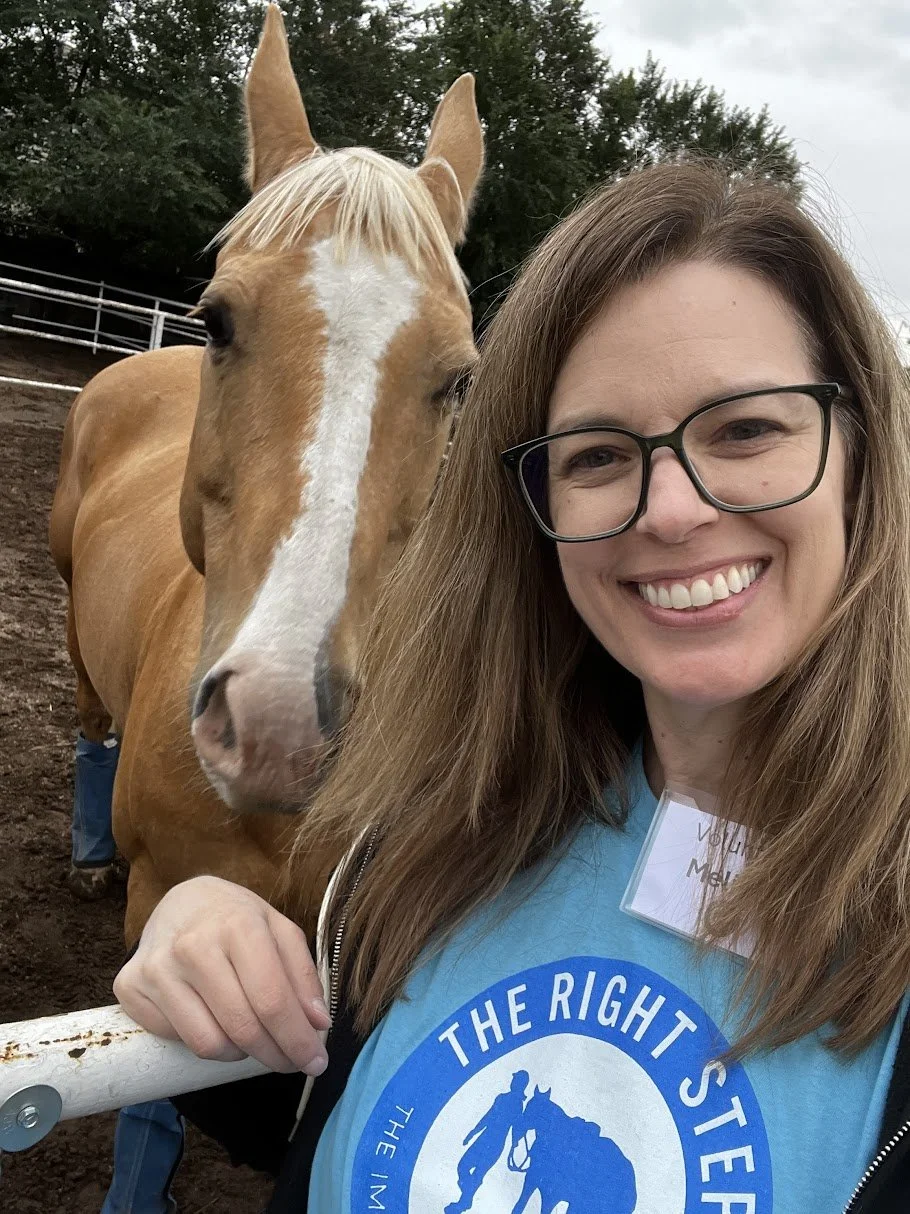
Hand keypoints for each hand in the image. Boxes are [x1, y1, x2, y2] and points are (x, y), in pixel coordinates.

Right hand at [113, 875, 330, 1074]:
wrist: (180, 901)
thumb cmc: (236, 918)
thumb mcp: (278, 929)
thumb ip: (302, 975)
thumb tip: (317, 1024)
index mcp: (237, 926)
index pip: (272, 1001)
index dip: (297, 1040)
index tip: (316, 1063)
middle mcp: (192, 946)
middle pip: (243, 1028)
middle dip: (276, 1055)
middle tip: (291, 1062)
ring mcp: (156, 968)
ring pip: (208, 1044)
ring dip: (239, 1053)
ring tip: (252, 1036)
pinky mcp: (130, 987)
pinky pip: (176, 1040)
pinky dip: (203, 1041)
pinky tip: (214, 1020)